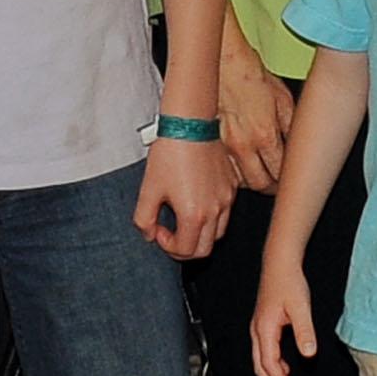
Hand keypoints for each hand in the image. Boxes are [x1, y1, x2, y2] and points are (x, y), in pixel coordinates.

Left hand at [137, 135, 232, 259]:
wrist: (189, 124)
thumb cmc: (169, 153)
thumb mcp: (148, 190)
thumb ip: (144, 220)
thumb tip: (148, 234)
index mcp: (194, 215)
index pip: (186, 251)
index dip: (168, 246)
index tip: (159, 230)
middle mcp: (216, 210)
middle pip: (205, 249)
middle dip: (185, 247)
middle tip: (171, 234)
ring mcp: (227, 198)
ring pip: (217, 232)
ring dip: (200, 233)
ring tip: (183, 217)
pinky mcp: (232, 186)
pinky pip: (225, 211)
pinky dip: (211, 216)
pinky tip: (195, 199)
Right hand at [216, 27, 293, 194]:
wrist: (221, 60)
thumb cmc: (249, 73)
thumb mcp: (283, 98)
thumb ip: (291, 127)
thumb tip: (298, 146)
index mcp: (264, 135)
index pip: (280, 174)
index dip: (287, 181)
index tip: (289, 179)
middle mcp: (242, 144)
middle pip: (259, 184)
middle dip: (270, 187)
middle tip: (275, 182)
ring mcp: (222, 145)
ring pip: (238, 180)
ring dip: (250, 180)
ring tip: (257, 172)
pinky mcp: (208, 141)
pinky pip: (222, 167)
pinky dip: (231, 170)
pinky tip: (238, 164)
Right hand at [252, 263, 317, 375]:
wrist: (279, 264)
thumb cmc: (289, 282)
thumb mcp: (301, 307)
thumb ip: (305, 331)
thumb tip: (309, 354)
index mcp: (264, 329)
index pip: (268, 363)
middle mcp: (257, 331)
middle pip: (259, 367)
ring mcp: (258, 329)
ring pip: (260, 361)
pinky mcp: (263, 326)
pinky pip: (264, 352)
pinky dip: (273, 365)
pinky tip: (286, 368)